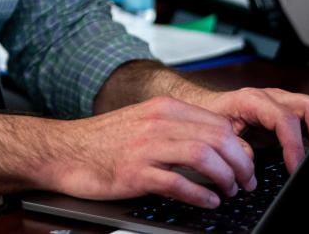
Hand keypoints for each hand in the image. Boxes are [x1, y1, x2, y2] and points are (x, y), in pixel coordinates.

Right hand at [49, 95, 258, 208]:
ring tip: (228, 192)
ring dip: (225, 178)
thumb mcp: (144, 123)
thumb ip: (177, 129)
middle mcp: (157, 122)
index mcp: (163, 108)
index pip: (219, 122)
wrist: (64, 150)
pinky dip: (200, 194)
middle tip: (244, 183)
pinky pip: (178, 182)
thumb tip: (216, 145)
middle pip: (218, 138)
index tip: (245, 165)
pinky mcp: (134, 172)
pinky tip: (208, 201)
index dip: (241, 148)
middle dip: (241, 164)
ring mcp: (146, 147)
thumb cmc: (103, 141)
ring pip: (204, 155)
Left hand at [191, 87, 308, 173]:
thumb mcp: (215, 132)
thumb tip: (250, 160)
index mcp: (252, 100)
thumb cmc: (209, 117)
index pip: (284, 119)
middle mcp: (273, 97)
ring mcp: (284, 102)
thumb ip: (233, 145)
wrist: (204, 105)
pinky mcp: (291, 111)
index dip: (293, 145)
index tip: (295, 168)